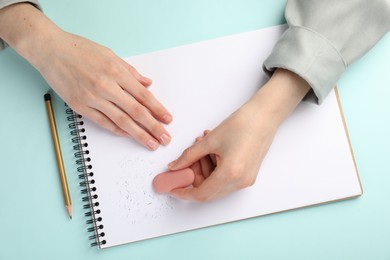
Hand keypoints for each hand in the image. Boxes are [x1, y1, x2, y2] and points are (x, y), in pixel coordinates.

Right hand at [0, 3, 171, 150]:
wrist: (50, 50)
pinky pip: (103, 122)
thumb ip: (130, 72)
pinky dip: (118, 130)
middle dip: (153, 126)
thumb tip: (147, 84)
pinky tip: (129, 136)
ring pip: (121, 120)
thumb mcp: (110, 55)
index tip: (167, 119)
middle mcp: (106, 86)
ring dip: (138, 134)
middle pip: (136, 111)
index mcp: (116, 71)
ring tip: (150, 143)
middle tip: (165, 138)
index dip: (157, 109)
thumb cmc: (79, 49)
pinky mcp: (80, 106)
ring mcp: (92, 98)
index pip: (143, 95)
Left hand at [168, 68, 310, 201]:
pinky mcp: (248, 174)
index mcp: (231, 174)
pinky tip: (210, 151)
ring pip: (216, 184)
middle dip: (193, 178)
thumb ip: (189, 156)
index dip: (184, 192)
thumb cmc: (243, 124)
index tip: (173, 188)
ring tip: (200, 149)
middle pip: (208, 191)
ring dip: (203, 170)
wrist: (265, 116)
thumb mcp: (210, 140)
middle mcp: (240, 181)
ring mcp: (245, 180)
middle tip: (184, 163)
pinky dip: (214, 168)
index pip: (202, 194)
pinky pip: (225, 179)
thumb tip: (175, 166)